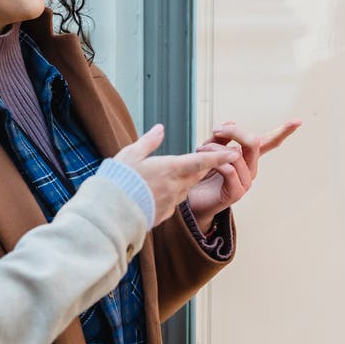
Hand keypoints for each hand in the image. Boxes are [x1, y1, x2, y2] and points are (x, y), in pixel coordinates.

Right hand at [114, 124, 241, 225]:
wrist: (110, 213)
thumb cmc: (118, 181)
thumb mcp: (130, 154)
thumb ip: (148, 142)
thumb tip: (160, 129)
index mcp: (170, 168)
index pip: (201, 161)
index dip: (219, 157)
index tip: (235, 153)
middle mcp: (175, 186)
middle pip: (197, 174)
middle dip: (204, 166)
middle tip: (207, 158)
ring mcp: (171, 202)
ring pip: (186, 188)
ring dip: (185, 180)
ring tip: (174, 174)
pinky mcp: (164, 214)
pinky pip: (174, 202)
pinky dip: (171, 194)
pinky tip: (157, 193)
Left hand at [187, 119, 301, 228]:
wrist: (193, 202)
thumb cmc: (202, 176)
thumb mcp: (210, 150)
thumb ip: (220, 137)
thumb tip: (231, 122)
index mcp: (247, 158)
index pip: (269, 142)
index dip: (284, 131)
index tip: (299, 121)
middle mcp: (251, 169)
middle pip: (254, 142)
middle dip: (234, 131)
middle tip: (216, 130)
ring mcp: (246, 182)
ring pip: (237, 155)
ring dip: (215, 148)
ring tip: (200, 149)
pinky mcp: (236, 193)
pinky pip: (229, 170)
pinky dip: (216, 161)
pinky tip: (205, 161)